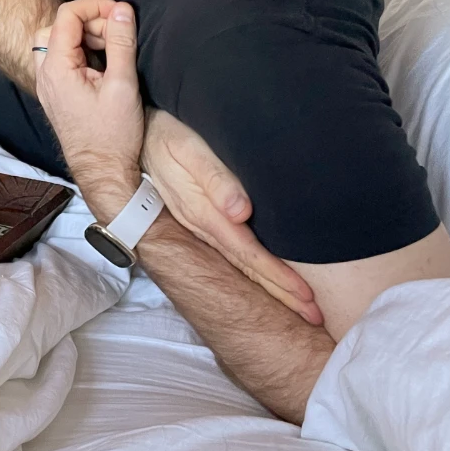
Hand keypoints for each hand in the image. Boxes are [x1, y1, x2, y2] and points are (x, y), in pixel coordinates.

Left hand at [33, 0, 143, 211]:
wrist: (103, 171)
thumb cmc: (113, 134)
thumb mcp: (122, 85)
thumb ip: (121, 43)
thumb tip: (123, 10)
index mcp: (56, 68)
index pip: (67, 15)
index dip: (95, 6)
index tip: (121, 13)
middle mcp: (45, 73)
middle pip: (61, 26)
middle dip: (93, 22)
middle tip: (120, 36)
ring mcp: (48, 83)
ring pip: (60, 41)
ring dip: (88, 36)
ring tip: (115, 50)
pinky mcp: (57, 92)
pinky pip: (64, 58)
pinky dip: (84, 52)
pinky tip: (106, 64)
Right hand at [142, 110, 321, 325]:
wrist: (135, 133)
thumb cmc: (169, 135)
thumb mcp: (189, 149)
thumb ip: (215, 179)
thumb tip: (241, 212)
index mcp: (202, 212)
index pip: (247, 253)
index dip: (277, 276)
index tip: (306, 297)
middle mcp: (200, 226)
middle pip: (245, 267)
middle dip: (280, 292)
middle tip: (314, 317)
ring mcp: (197, 225)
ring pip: (238, 264)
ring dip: (269, 286)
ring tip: (299, 304)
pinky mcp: (197, 219)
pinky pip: (229, 252)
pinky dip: (251, 270)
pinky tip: (264, 278)